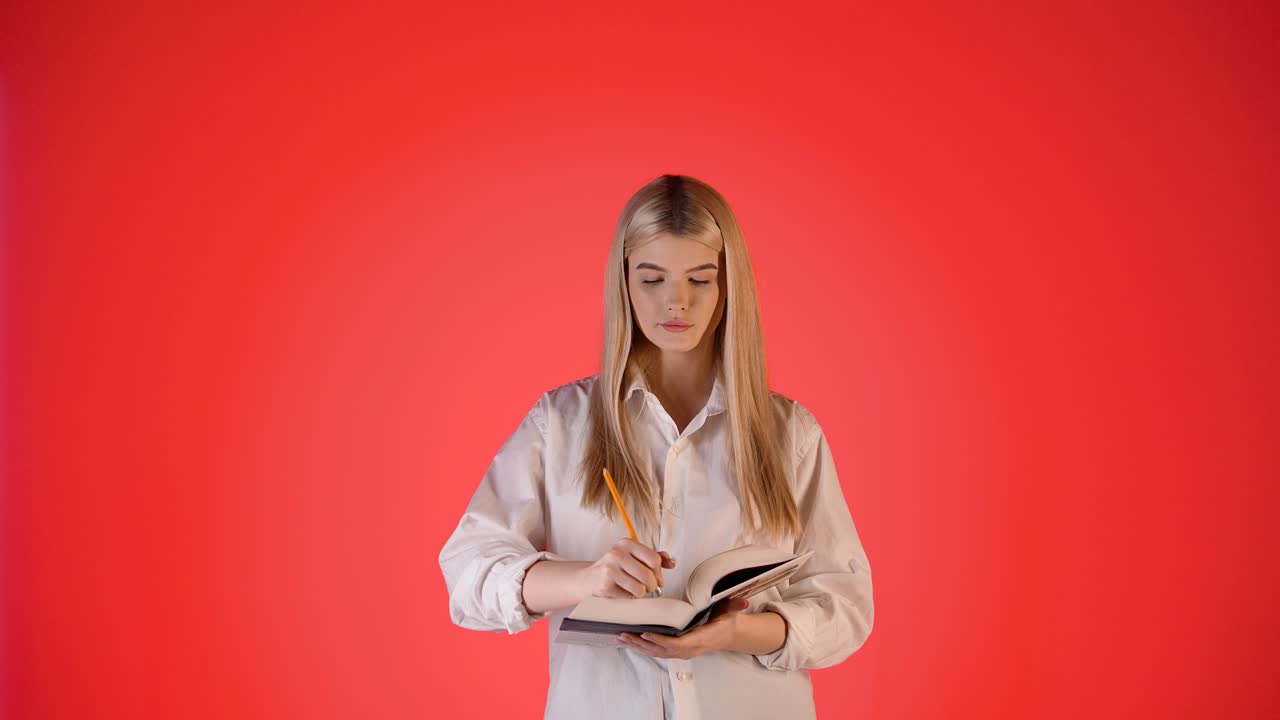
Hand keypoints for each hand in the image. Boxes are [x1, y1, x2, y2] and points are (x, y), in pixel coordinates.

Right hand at [575, 537, 676, 598]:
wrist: (589, 579)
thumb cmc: (614, 568)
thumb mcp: (633, 557)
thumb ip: (654, 558)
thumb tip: (673, 562)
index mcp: (627, 543)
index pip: (654, 559)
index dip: (658, 572)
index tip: (656, 577)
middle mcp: (617, 554)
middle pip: (648, 575)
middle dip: (652, 585)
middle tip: (647, 587)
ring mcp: (610, 569)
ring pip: (640, 588)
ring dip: (641, 592)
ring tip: (634, 588)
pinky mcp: (606, 585)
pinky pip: (629, 596)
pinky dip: (629, 597)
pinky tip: (622, 591)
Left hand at [617, 596, 751, 658]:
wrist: (728, 634)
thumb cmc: (726, 621)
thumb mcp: (731, 612)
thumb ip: (734, 606)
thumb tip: (743, 602)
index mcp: (699, 639)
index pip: (677, 644)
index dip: (660, 640)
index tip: (645, 632)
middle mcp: (688, 649)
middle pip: (661, 650)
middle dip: (642, 643)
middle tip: (624, 634)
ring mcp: (681, 651)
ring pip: (656, 652)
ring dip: (638, 646)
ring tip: (621, 637)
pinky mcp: (676, 650)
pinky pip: (657, 650)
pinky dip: (643, 646)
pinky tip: (630, 639)